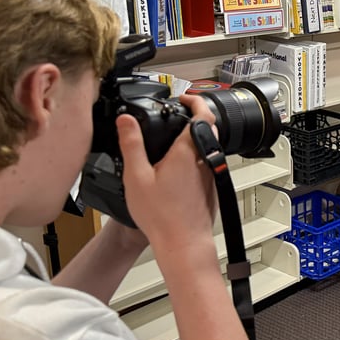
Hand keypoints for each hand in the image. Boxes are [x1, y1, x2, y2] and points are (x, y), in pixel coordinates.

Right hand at [115, 94, 218, 259]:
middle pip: (208, 127)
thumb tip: (126, 120)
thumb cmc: (162, 216)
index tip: (184, 97)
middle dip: (195, 115)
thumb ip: (132, 144)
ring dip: (195, 135)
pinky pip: (208, 161)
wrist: (184, 243)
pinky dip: (196, 153)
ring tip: (175, 136)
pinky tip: (178, 164)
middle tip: (178, 112)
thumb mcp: (136, 176)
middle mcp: (205, 159)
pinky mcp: (212, 185)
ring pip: (209, 145)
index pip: (203, 114)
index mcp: (188, 152)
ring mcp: (211, 173)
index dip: (195, 100)